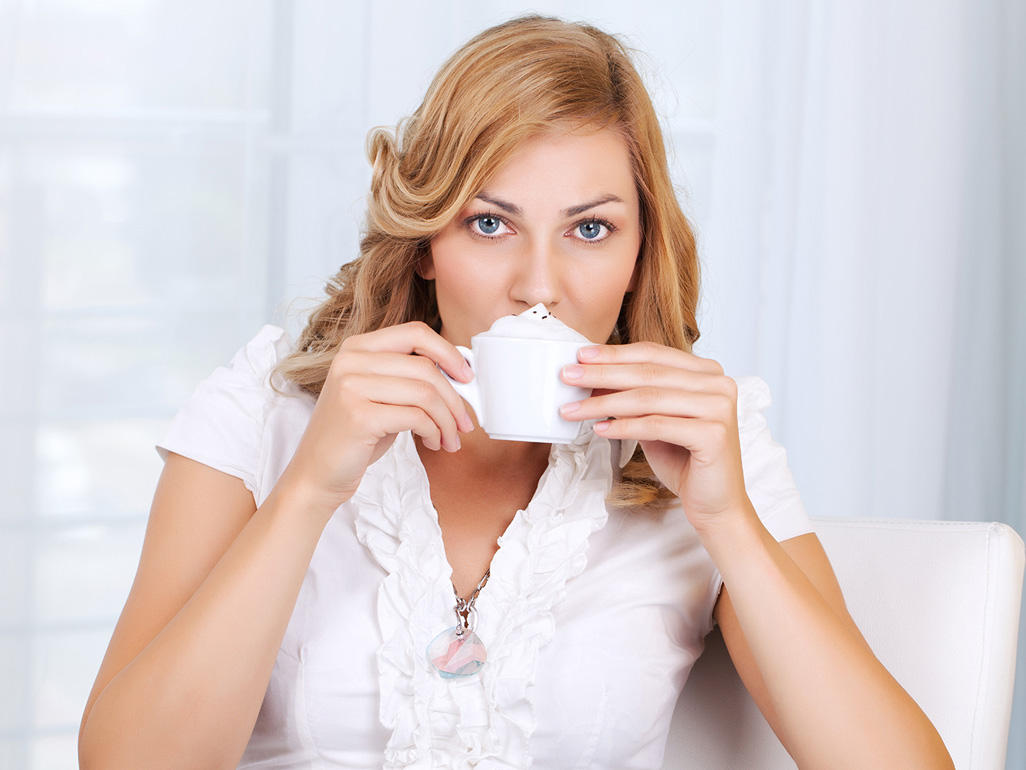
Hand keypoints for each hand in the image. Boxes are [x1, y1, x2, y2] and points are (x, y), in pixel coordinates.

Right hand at [279, 322, 475, 512]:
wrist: (317, 474)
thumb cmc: (355, 437)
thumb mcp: (380, 396)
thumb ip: (408, 378)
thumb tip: (459, 375)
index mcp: (357, 348)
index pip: (414, 333)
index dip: (448, 352)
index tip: (467, 376)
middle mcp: (350, 361)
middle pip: (425, 367)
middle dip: (455, 399)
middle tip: (464, 423)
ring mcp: (351, 386)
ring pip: (425, 393)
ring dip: (447, 421)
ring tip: (449, 439)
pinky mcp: (358, 415)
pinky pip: (416, 417)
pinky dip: (434, 432)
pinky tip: (432, 442)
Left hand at [558, 341, 748, 529]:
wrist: (715, 503)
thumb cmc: (685, 460)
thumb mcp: (653, 420)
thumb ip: (632, 397)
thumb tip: (591, 377)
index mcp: (707, 372)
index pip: (653, 354)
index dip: (615, 354)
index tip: (580, 356)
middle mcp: (719, 383)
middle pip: (648, 373)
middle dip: (602, 374)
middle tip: (568, 376)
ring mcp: (719, 407)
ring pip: (648, 398)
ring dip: (603, 403)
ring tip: (572, 409)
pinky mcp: (714, 434)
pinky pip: (656, 425)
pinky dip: (623, 427)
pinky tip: (599, 429)